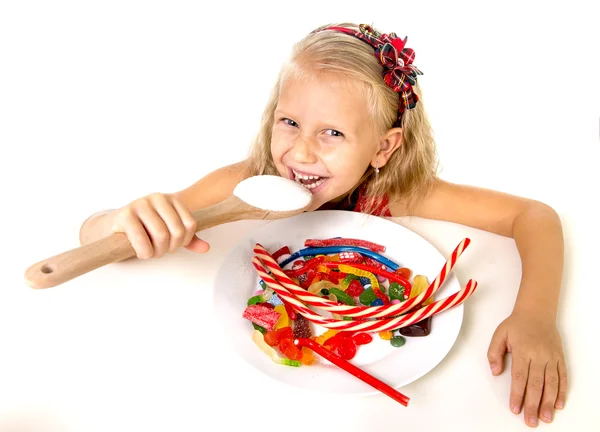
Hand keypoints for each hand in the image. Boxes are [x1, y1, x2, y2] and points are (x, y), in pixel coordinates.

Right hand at [111, 193, 209, 258]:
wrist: (115, 227)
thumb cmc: (145, 229)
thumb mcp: (169, 231)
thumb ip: (188, 238)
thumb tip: (206, 248)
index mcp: (172, 199)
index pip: (190, 224)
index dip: (184, 241)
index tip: (173, 245)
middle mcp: (157, 198)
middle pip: (177, 231)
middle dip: (170, 248)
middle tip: (160, 251)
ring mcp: (140, 204)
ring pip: (162, 235)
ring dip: (157, 251)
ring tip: (151, 252)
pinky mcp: (125, 215)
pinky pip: (142, 239)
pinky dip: (145, 252)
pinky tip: (142, 252)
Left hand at [487, 311, 566, 426]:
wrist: (537, 312)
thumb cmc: (516, 325)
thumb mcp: (499, 334)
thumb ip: (494, 353)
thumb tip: (495, 372)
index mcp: (522, 350)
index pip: (519, 377)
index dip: (517, 394)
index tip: (515, 408)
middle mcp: (538, 355)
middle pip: (536, 384)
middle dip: (533, 404)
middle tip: (531, 421)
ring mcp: (551, 357)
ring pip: (551, 383)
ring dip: (548, 402)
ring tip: (546, 417)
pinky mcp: (559, 358)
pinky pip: (562, 376)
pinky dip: (562, 391)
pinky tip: (559, 404)